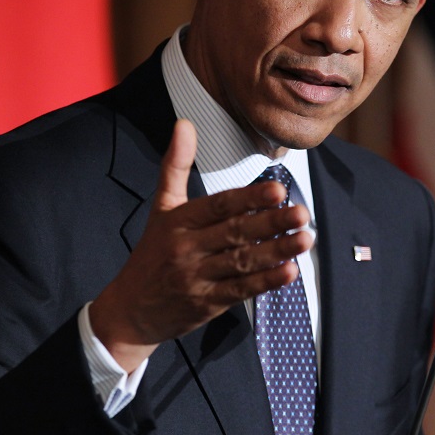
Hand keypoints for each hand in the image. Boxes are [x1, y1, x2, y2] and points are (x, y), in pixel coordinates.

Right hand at [88, 119, 312, 371]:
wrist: (130, 310)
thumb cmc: (152, 254)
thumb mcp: (160, 207)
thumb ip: (175, 165)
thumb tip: (184, 124)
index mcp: (179, 221)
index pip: (218, 206)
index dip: (248, 197)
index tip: (277, 189)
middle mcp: (187, 248)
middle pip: (234, 232)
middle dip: (271, 222)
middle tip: (301, 212)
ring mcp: (197, 278)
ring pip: (242, 261)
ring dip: (276, 251)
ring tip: (305, 239)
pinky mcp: (206, 304)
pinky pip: (240, 290)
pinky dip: (265, 282)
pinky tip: (289, 272)